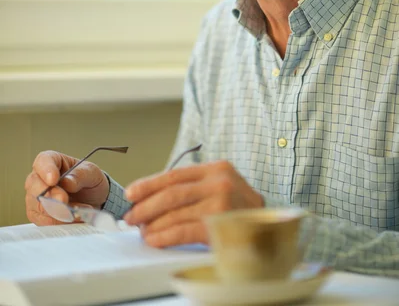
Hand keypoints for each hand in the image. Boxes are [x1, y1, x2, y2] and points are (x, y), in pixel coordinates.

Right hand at [25, 151, 109, 225]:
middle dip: (49, 195)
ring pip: (37, 205)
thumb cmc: (89, 180)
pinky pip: (44, 221)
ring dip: (58, 211)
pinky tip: (74, 218)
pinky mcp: (39, 215)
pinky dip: (60, 221)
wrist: (94, 200)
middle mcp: (40, 178)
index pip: (43, 161)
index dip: (46, 170)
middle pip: (34, 185)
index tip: (53, 179)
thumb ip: (80, 175)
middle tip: (64, 200)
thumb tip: (66, 182)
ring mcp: (36, 198)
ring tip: (78, 211)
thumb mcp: (92, 173)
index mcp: (52, 161)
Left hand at [123, 160, 263, 247]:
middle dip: (146, 205)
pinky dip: (165, 236)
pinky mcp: (222, 226)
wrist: (272, 231)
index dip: (149, 184)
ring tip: (141, 230)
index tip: (131, 193)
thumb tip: (154, 197)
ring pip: (175, 211)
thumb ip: (195, 187)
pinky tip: (155, 239)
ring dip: (152, 223)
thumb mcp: (222, 188)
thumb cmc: (242, 210)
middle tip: (130, 216)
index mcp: (217, 168)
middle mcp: (220, 182)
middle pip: (172, 192)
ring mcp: (223, 202)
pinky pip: (184, 230)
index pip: (175, 174)